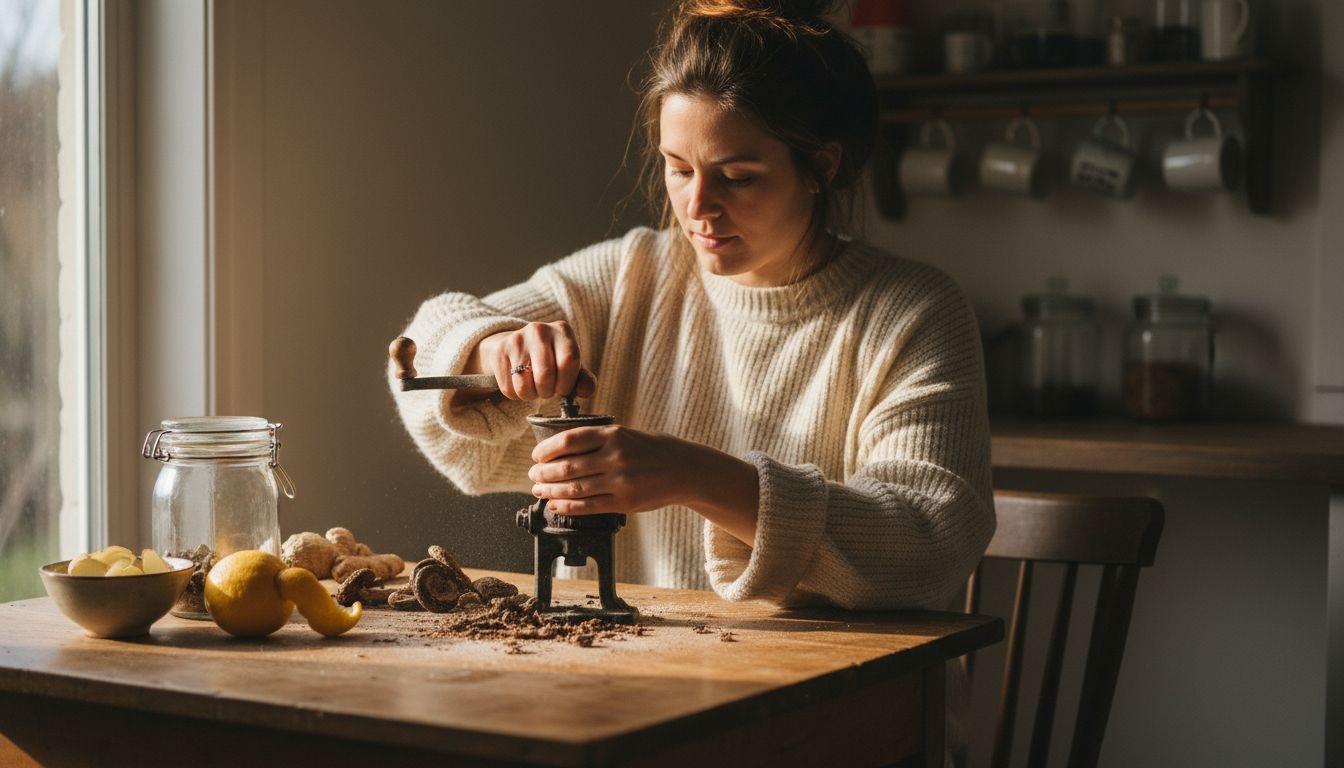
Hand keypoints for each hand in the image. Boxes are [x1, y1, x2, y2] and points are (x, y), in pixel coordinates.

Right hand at [472, 321, 596, 401]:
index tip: (563, 388)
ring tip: (534, 386)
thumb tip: (585, 391)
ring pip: (524, 386)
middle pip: (545, 376)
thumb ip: (584, 380)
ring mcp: (517, 340)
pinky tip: (520, 382)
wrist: (519, 347)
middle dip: (548, 392)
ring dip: (531, 395)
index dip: (566, 383)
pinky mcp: (500, 352)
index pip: (569, 361)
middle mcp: (539, 330)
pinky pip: (508, 388)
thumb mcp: (572, 367)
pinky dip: (516, 394)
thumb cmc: (552, 360)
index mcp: (562, 330)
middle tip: (548, 389)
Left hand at [528, 425, 760, 544]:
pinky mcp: (624, 502)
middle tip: (533, 477)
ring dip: (551, 492)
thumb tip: (564, 449)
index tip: (536, 456)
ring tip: (540, 492)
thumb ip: (600, 440)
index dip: (546, 450)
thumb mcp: (628, 434)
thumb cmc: (655, 450)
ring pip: (574, 488)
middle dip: (544, 473)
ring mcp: (620, 481)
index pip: (569, 440)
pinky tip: (556, 506)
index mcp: (614, 434)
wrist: (685, 470)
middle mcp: (615, 456)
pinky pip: (588, 506)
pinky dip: (567, 507)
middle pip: (567, 466)